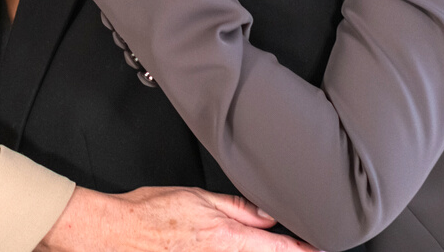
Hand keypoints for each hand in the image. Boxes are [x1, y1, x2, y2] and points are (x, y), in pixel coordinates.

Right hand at [38, 186, 314, 251]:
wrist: (117, 233)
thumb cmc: (152, 211)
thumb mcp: (198, 197)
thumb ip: (238, 208)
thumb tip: (269, 215)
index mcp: (230, 240)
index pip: (281, 250)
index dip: (308, 251)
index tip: (325, 250)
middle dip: (286, 251)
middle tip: (306, 246)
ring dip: (265, 250)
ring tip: (278, 244)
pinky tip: (239, 248)